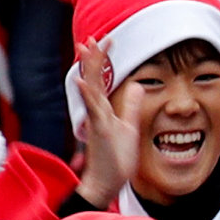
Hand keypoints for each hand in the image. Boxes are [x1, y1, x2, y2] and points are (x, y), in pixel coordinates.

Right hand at [72, 37, 148, 207]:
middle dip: (94, 57)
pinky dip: (86, 95)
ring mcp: (96, 121)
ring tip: (85, 48)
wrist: (107, 183)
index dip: (104, 59)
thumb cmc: (115, 159)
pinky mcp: (98, 131)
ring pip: (91, 89)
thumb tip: (137, 86)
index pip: (102, 79)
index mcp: (104, 111)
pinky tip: (82, 81)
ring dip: (88, 68)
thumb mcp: (129, 127)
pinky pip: (92, 110)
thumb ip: (131, 106)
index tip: (108, 40)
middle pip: (93, 79)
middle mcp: (97, 112)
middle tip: (93, 36)